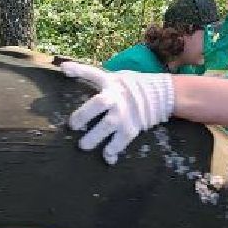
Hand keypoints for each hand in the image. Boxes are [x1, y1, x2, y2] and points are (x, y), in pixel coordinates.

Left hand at [60, 61, 176, 163]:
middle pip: (98, 103)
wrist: (163, 95)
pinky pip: (120, 142)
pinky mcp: (132, 128)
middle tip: (73, 126)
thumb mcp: (116, 77)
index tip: (64, 69)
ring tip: (84, 146)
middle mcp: (117, 97)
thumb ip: (95, 77)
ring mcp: (124, 114)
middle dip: (83, 115)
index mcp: (111, 83)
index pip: (93, 73)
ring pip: (106, 126)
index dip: (78, 70)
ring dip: (93, 138)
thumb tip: (65, 69)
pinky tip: (108, 158)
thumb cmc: (134, 86)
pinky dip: (112, 151)